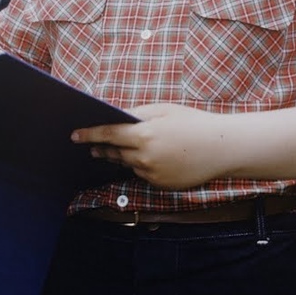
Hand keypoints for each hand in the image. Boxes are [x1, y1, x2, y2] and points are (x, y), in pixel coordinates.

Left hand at [71, 103, 231, 188]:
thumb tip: (118, 117)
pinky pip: (143, 174)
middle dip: (102, 148)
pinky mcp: (161, 184)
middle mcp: (145, 157)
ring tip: (114, 151)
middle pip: (115, 152)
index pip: (108, 134)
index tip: (75, 135)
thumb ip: (139, 114)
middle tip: (92, 146)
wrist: (220, 148)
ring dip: (122, 157)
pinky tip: (147, 158)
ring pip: (129, 164)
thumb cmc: (192, 123)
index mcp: (144, 134)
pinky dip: (141, 165)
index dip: (90, 134)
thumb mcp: (164, 110)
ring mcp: (152, 173)